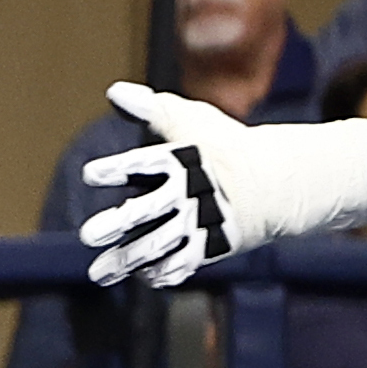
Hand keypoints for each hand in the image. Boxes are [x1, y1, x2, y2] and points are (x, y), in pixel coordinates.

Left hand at [78, 83, 366, 287]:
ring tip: (97, 274)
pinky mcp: (213, 244)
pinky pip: (184, 263)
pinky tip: (140, 276)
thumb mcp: (190, 120)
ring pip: (160, 244)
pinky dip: (161, 272)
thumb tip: (114, 91)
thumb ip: (150, 108)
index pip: (146, 161)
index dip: (119, 168)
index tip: (90, 175)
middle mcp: (190, 191)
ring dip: (127, 261)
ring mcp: (202, 220)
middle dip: (119, 223)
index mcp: (183, 158)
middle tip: (87, 235)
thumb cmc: (225, 144)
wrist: (279, 180)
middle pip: (149, 209)